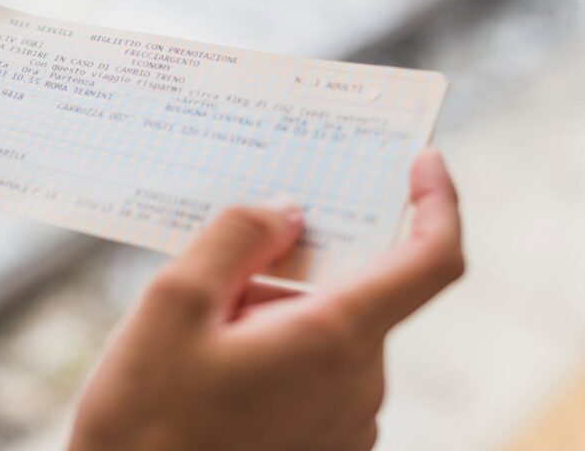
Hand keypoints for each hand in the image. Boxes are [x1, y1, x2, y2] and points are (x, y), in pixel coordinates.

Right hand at [69, 150, 463, 450]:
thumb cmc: (145, 421)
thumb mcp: (173, 303)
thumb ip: (237, 237)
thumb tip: (287, 212)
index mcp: (334, 340)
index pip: (432, 261)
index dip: (439, 203)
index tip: (422, 163)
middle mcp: (358, 386)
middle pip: (352, 291)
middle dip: (291, 271)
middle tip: (216, 279)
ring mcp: (345, 425)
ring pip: (328, 332)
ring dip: (274, 315)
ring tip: (200, 339)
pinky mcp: (324, 447)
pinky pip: (317, 373)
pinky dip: (277, 351)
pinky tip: (214, 371)